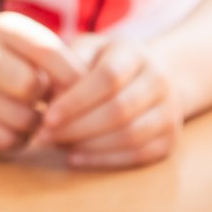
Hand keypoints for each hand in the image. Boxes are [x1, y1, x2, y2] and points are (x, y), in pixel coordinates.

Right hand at [0, 13, 83, 153]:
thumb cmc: (12, 63)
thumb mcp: (32, 50)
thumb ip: (60, 64)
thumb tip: (85, 95)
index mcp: (3, 28)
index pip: (48, 51)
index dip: (71, 76)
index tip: (83, 91)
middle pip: (30, 86)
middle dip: (48, 100)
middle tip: (48, 102)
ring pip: (21, 118)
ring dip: (36, 124)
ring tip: (30, 115)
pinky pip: (5, 140)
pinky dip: (18, 140)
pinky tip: (12, 127)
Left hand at [39, 37, 184, 169]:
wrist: (147, 77)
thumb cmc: (100, 63)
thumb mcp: (82, 52)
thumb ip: (63, 68)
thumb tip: (41, 96)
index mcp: (133, 53)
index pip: (109, 77)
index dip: (76, 101)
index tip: (46, 118)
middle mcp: (158, 79)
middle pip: (119, 110)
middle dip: (76, 128)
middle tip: (43, 138)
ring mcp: (170, 110)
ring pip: (131, 135)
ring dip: (88, 146)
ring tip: (56, 145)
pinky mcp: (170, 138)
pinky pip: (138, 155)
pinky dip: (103, 160)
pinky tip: (75, 157)